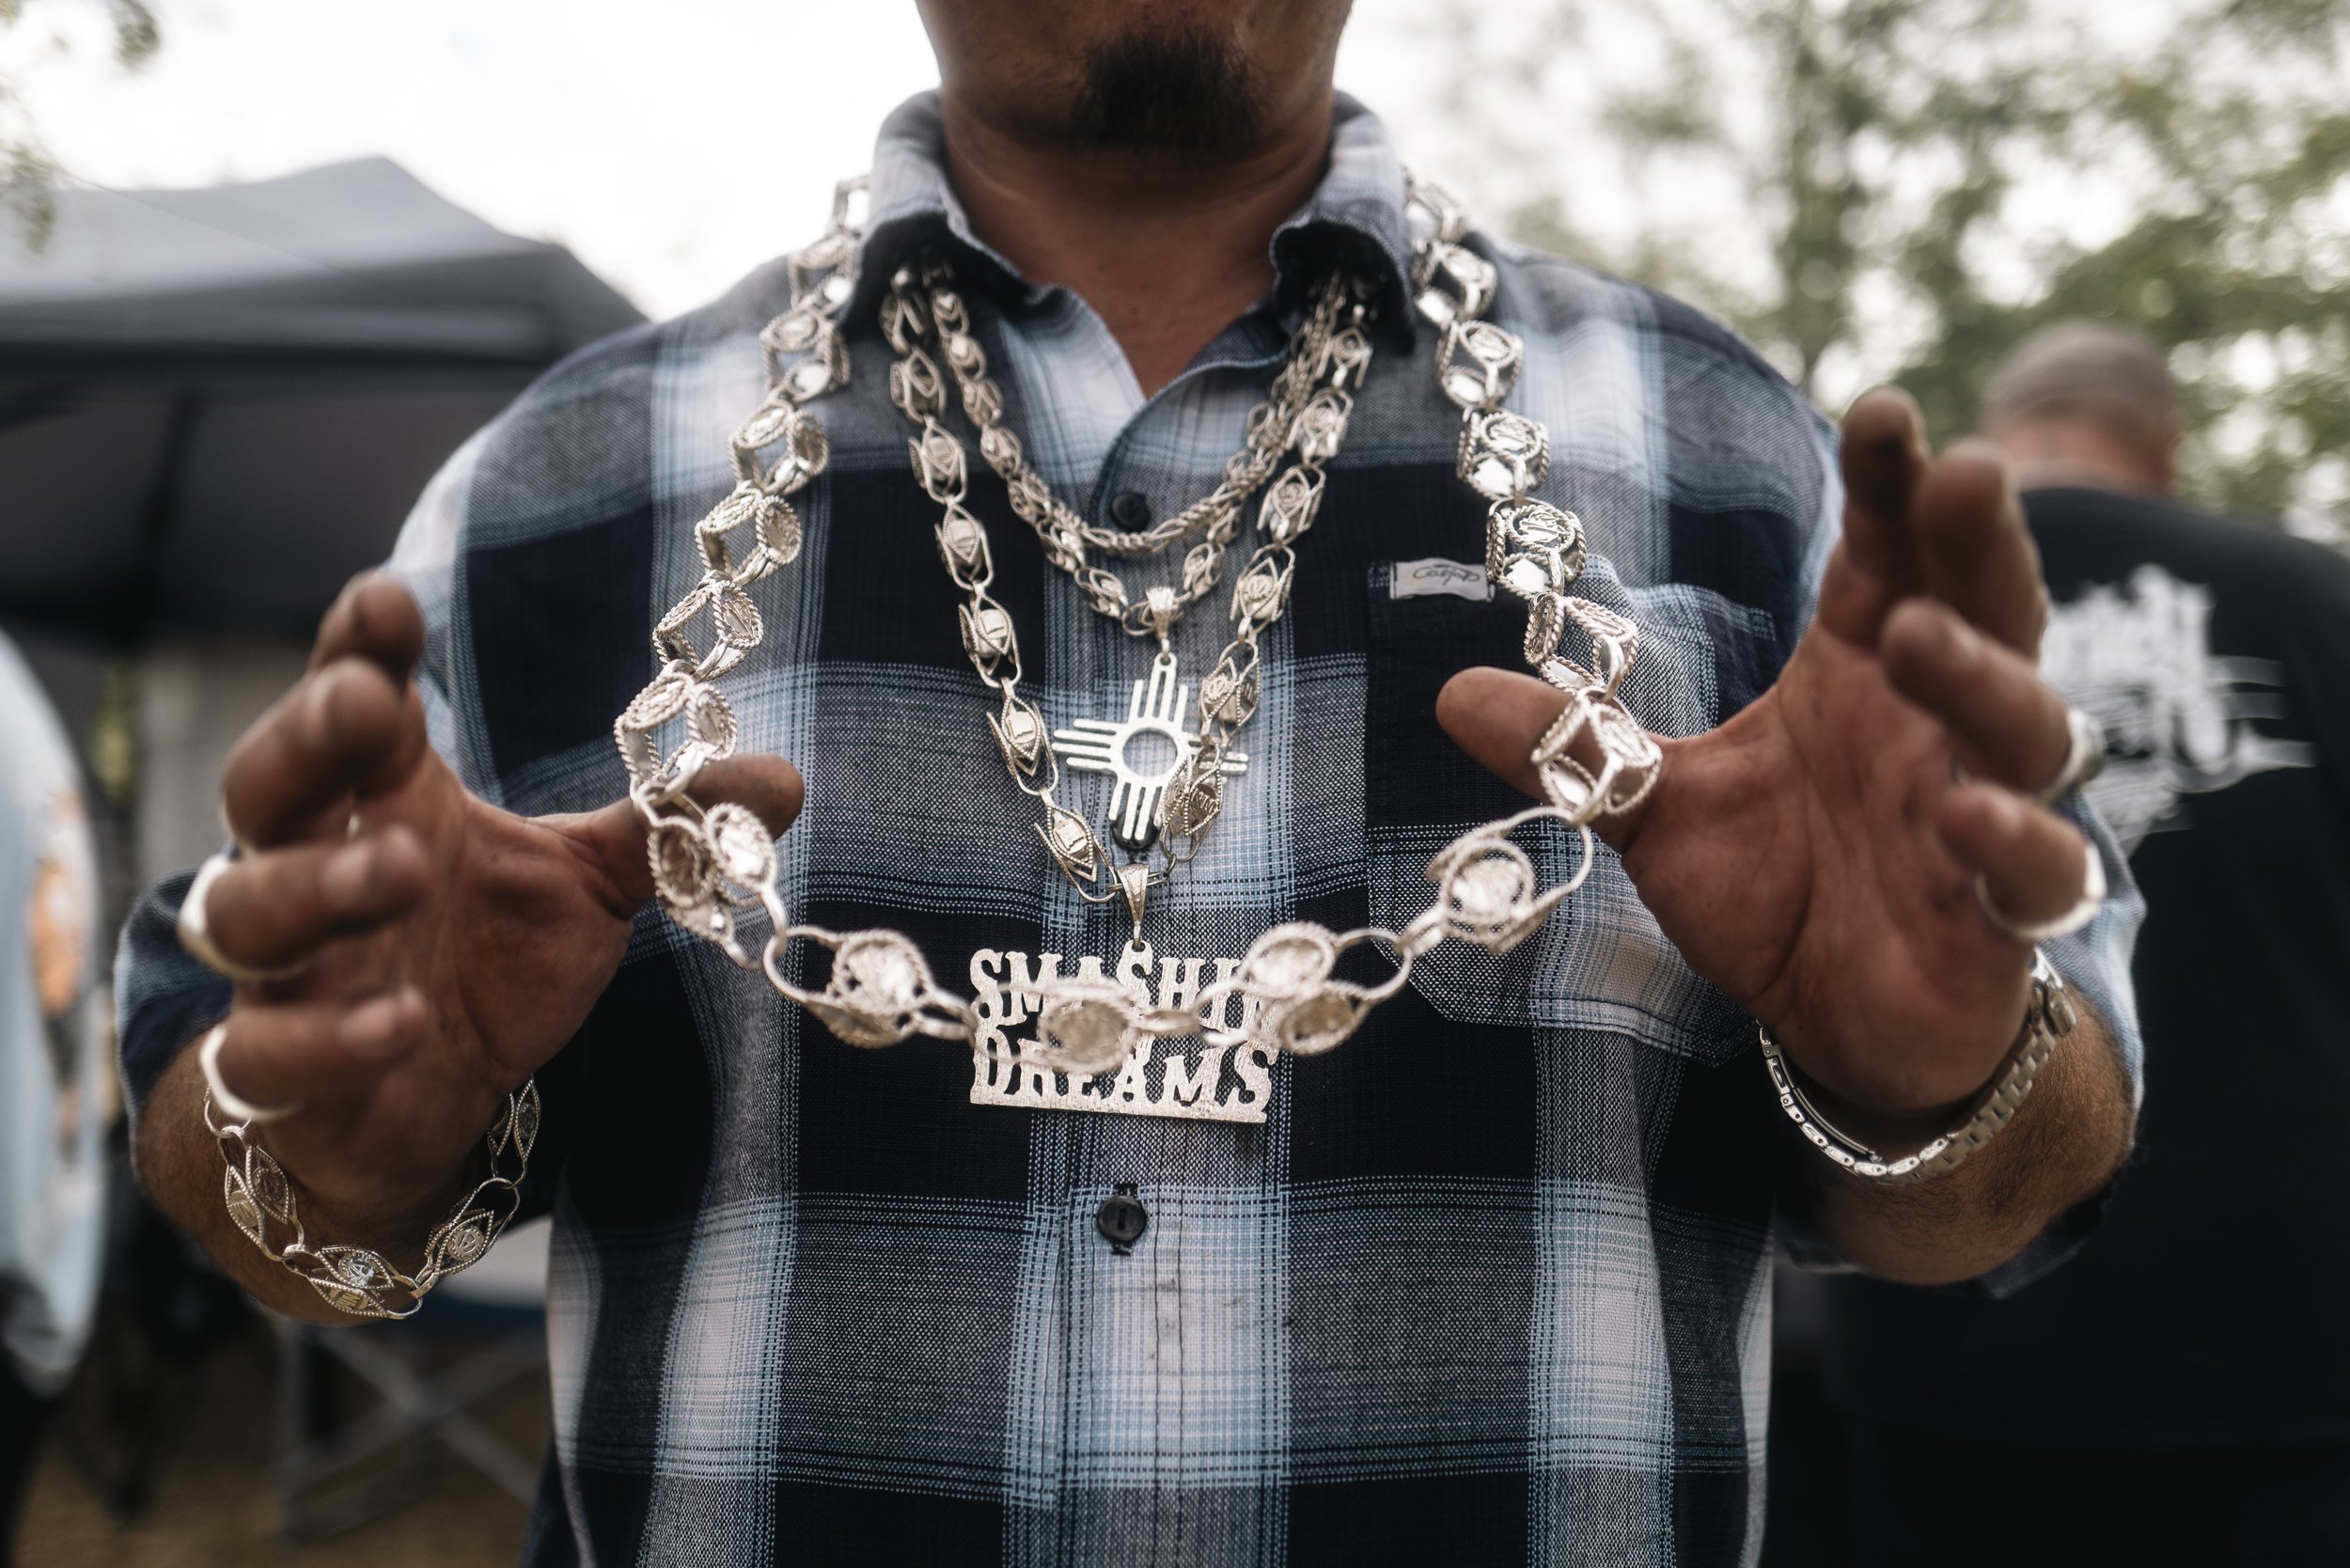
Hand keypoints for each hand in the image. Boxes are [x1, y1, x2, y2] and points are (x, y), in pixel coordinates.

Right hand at [189, 574, 801, 1226]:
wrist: (419, 1107)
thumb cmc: (487, 963)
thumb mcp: (584, 885)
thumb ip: (666, 830)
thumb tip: (785, 779)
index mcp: (388, 801)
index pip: (353, 707)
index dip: (358, 651)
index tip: (386, 599)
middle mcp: (317, 869)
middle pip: (268, 786)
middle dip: (307, 737)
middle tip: (363, 700)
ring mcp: (288, 974)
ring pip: (249, 913)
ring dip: (320, 884)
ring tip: (404, 868)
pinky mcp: (280, 1076)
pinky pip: (271, 1052)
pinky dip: (332, 1034)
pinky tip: (403, 1020)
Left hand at [1438, 389, 2088, 1125]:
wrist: (1842, 1028)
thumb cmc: (1776, 895)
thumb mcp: (1655, 811)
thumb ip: (1575, 750)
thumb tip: (1448, 692)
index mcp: (1862, 674)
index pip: (1891, 557)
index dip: (1893, 488)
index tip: (1881, 412)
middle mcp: (1937, 726)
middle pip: (1985, 607)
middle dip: (1977, 541)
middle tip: (1963, 469)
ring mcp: (1984, 812)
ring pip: (2023, 723)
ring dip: (1981, 674)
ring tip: (1917, 632)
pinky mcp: (2007, 914)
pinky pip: (2040, 866)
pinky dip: (2014, 836)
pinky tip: (1968, 812)